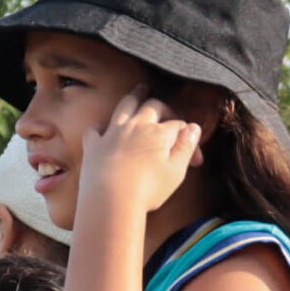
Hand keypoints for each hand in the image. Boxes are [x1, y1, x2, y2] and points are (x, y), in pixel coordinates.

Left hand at [79, 88, 200, 219]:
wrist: (111, 201)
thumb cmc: (148, 189)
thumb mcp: (176, 171)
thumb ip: (185, 147)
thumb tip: (194, 128)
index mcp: (159, 133)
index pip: (178, 125)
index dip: (188, 137)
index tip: (195, 159)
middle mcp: (136, 126)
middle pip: (152, 106)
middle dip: (163, 106)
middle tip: (167, 109)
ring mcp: (113, 133)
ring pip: (125, 106)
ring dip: (134, 96)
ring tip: (140, 89)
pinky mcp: (94, 145)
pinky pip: (95, 129)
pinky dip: (100, 127)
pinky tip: (103, 129)